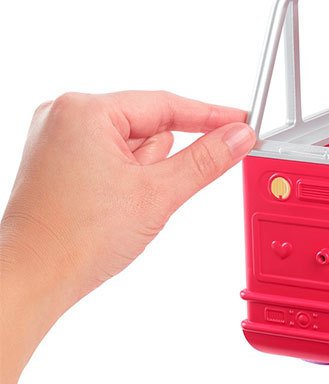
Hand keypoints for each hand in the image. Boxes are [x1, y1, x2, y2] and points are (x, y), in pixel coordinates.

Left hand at [0, 92, 255, 383]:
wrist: (32, 280)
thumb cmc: (74, 240)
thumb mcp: (159, 193)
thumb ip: (207, 159)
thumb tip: (238, 136)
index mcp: (84, 111)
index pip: (165, 104)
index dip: (210, 116)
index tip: (241, 124)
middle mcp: (65, 116)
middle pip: (148, 124)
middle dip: (164, 160)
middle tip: (160, 191)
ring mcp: (57, 139)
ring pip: (132, 144)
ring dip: (145, 173)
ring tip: (127, 207)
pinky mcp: (58, 161)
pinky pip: (111, 157)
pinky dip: (126, 179)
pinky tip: (116, 208)